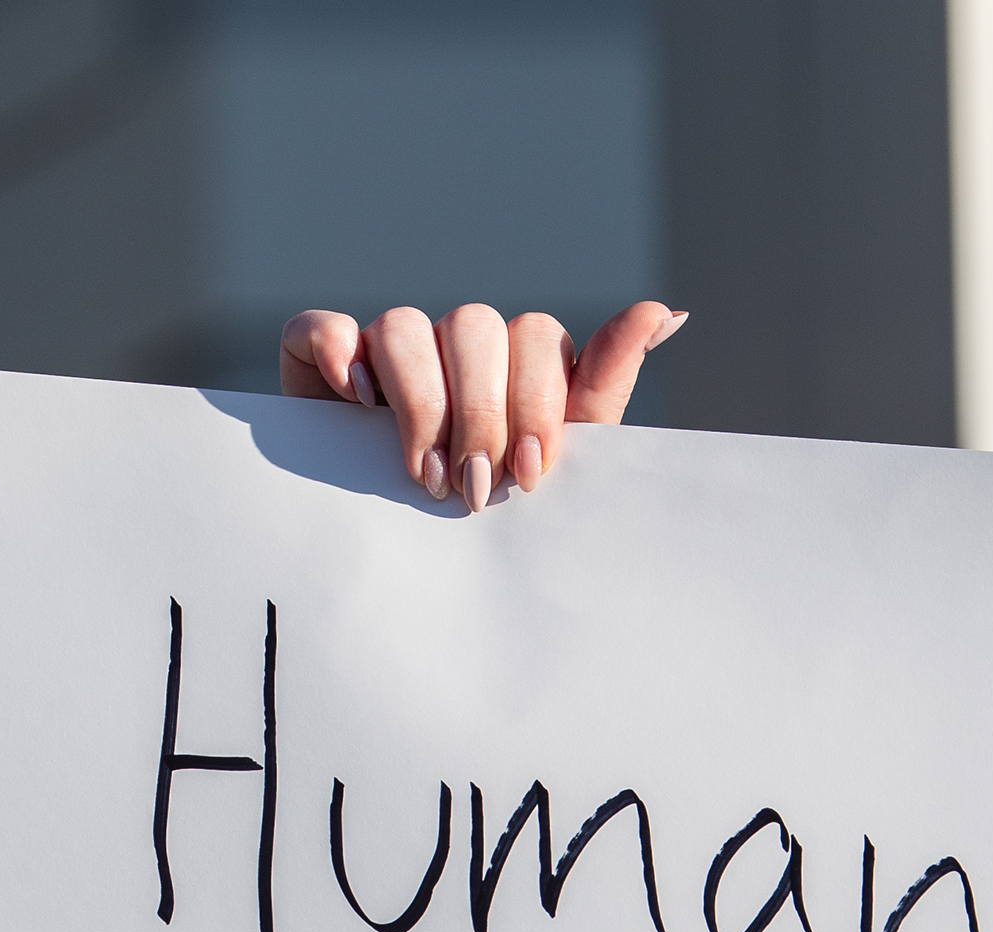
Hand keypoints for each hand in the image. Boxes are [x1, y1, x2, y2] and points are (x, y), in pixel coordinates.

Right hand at [277, 302, 688, 509]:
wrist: (384, 559)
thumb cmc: (484, 509)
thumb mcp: (553, 461)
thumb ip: (606, 385)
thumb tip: (670, 311)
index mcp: (515, 368)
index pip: (537, 338)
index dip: (536, 399)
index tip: (532, 473)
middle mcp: (454, 349)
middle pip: (476, 327)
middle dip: (482, 415)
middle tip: (476, 491)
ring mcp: (387, 352)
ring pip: (406, 326)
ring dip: (421, 404)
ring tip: (428, 476)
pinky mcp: (322, 362)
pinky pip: (325, 328)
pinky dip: (339, 353)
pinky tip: (359, 403)